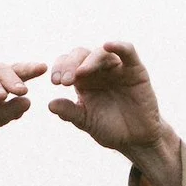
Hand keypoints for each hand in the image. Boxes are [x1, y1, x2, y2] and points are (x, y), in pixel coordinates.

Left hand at [48, 42, 170, 154]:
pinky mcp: (135, 69)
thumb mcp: (86, 122)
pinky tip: (108, 45)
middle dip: (70, 64)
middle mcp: (98, 70)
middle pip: (81, 55)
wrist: (136, 139)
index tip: (55, 81)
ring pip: (101, 53)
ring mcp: (117, 68)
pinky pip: (127, 51)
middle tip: (65, 81)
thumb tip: (50, 104)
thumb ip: (70, 112)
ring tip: (80, 73)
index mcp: (83, 80)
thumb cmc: (110, 129)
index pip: (67, 65)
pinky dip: (118, 46)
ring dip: (89, 60)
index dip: (59, 68)